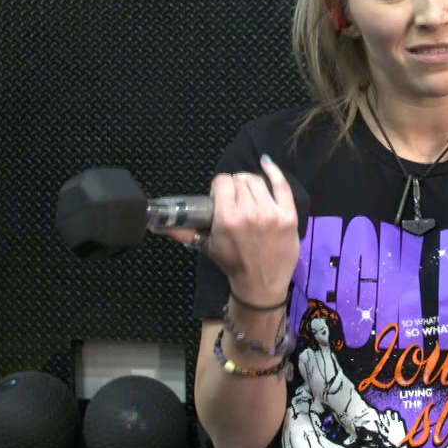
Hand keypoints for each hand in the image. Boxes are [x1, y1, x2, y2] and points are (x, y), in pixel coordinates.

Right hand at [195, 156, 301, 302]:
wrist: (260, 284)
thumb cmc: (232, 264)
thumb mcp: (207, 246)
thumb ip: (184, 231)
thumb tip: (159, 224)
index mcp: (227, 218)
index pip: (222, 182)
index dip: (219, 187)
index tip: (220, 197)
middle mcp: (249, 212)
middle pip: (239, 180)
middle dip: (234, 187)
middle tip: (234, 200)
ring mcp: (271, 213)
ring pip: (257, 181)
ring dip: (250, 183)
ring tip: (248, 193)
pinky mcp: (288, 216)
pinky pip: (282, 185)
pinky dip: (274, 171)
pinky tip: (266, 163)